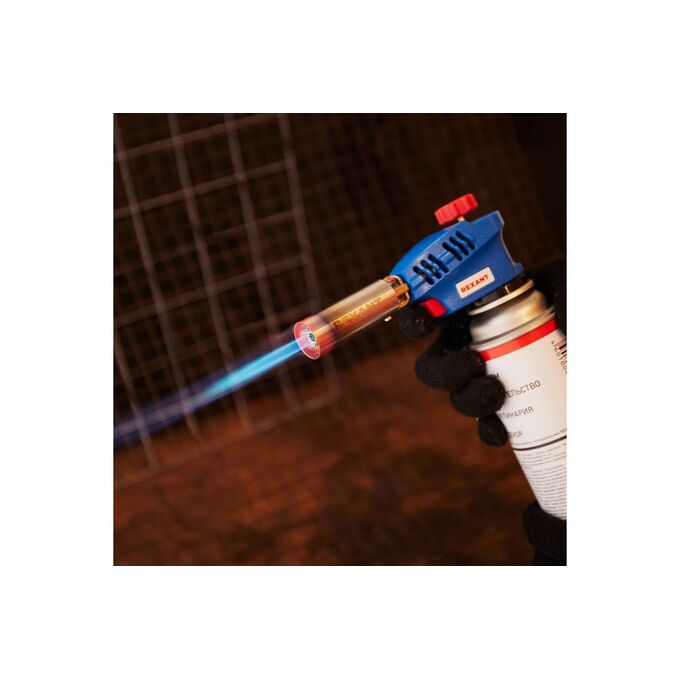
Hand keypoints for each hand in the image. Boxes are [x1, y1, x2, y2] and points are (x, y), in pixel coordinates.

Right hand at [398, 257, 565, 447]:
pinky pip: (486, 426)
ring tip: (498, 394)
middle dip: (444, 371)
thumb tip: (562, 322)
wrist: (586, 339)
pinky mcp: (506, 406)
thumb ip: (565, 286)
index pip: (427, 313)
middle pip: (433, 366)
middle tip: (475, 364)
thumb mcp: (565, 279)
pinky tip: (503, 432)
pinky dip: (490, 432)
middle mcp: (467, 347)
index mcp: (468, 311)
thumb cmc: (566, 298)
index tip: (426, 322)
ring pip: (457, 397)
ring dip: (468, 399)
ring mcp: (484, 379)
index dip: (414, 320)